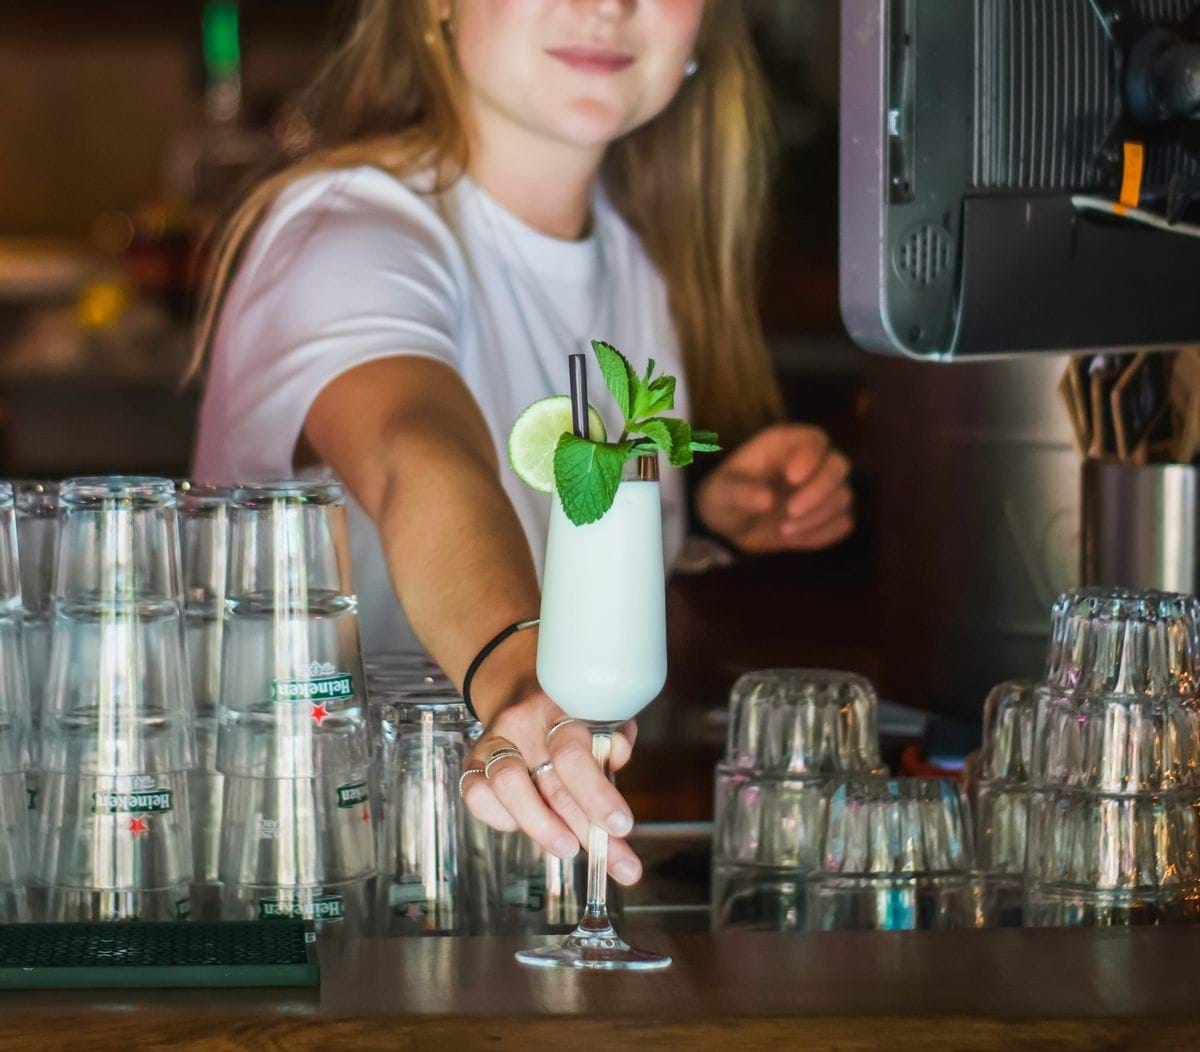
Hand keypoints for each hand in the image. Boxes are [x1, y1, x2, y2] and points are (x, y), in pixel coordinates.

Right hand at [461, 691, 642, 885]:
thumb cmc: (570, 712)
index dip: (596, 793)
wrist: (520, 692)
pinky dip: (501, 819)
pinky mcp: (473, 763)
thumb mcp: (600, 714)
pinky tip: (526, 826)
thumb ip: (615, 735)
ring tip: (569, 848)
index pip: (571, 753)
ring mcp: (493, 743)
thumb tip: (617, 757)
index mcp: (558, 707)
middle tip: (618, 861)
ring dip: (542, 826)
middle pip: (548, 781)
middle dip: (585, 829)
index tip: (621, 825)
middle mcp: (521, 723)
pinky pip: (478, 797)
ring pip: (507, 787)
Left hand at [696, 424, 852, 553]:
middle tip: (790, 512)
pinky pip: (843, 522)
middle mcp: (810, 462)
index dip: (811, 457)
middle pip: (839, 465)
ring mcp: (822, 489)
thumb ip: (742, 492)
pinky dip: (823, 534)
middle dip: (820, 490)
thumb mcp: (722, 493)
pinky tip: (795, 540)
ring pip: (843, 496)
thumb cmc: (723, 496)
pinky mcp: (826, 515)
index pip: (816, 439)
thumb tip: (768, 500)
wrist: (728, 527)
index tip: (792, 478)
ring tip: (784, 531)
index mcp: (785, 445)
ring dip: (817, 517)